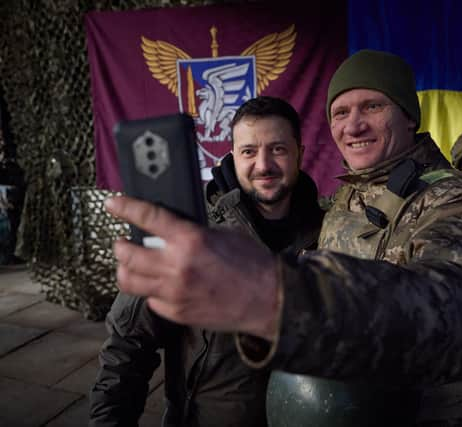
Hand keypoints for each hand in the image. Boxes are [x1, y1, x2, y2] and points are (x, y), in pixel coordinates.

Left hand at [105, 195, 279, 339]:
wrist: (269, 299)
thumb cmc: (253, 264)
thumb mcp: (224, 235)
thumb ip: (194, 233)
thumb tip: (173, 231)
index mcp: (191, 240)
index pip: (147, 218)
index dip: (125, 208)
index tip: (114, 204)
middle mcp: (177, 266)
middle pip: (127, 254)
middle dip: (121, 245)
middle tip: (124, 242)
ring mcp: (174, 293)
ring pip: (129, 281)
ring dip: (126, 269)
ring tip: (132, 264)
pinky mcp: (177, 313)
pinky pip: (151, 300)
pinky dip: (151, 291)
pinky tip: (160, 285)